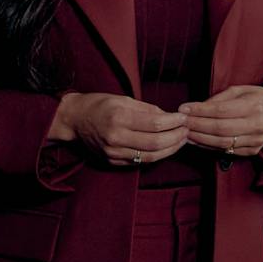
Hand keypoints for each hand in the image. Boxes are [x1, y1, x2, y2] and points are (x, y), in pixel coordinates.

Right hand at [48, 92, 188, 166]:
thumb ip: (147, 109)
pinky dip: (157, 156)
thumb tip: (170, 116)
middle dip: (176, 137)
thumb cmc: (100, 105)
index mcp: (119, 118)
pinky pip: (140, 162)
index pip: (155, 124)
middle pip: (156, 143)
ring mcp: (114, 153)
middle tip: (187, 129)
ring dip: (170, 149)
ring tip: (181, 140)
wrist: (75, 120)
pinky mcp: (113, 162)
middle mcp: (116, 138)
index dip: (174, 121)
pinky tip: (167, 148)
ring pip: (150, 157)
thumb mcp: (123, 99)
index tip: (184, 117)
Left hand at [181, 84, 262, 155]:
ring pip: (222, 143)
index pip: (221, 111)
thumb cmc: (254, 98)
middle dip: (197, 126)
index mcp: (254, 106)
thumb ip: (218, 99)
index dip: (200, 111)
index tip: (184, 109)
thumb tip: (195, 108)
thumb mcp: (238, 90)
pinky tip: (198, 141)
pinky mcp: (253, 151)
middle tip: (182, 122)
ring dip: (200, 139)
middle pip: (220, 129)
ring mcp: (256, 140)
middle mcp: (257, 125)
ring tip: (186, 132)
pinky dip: (209, 147)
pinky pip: (226, 151)